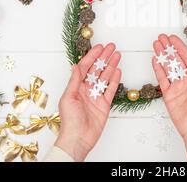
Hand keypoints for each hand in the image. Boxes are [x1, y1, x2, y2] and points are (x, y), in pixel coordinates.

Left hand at [55, 43, 121, 160]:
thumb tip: (75, 66)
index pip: (85, 67)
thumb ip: (74, 81)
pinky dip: (115, 79)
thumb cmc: (70, 121)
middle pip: (97, 69)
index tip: (100, 47)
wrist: (78, 139)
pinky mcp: (104, 104)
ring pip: (105, 77)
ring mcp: (96, 96)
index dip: (92, 56)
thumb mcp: (68, 97)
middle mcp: (87, 89)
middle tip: (112, 47)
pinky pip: (111, 89)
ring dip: (111, 65)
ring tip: (117, 55)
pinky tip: (118, 70)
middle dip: (104, 57)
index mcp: (76, 86)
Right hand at [151, 34, 186, 160]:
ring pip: (167, 67)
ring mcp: (176, 85)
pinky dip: (157, 69)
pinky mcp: (168, 94)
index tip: (172, 38)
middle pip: (175, 60)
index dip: (179, 47)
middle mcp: (186, 79)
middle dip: (168, 48)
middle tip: (161, 37)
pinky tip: (155, 59)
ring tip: (155, 44)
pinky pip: (162, 79)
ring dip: (161, 55)